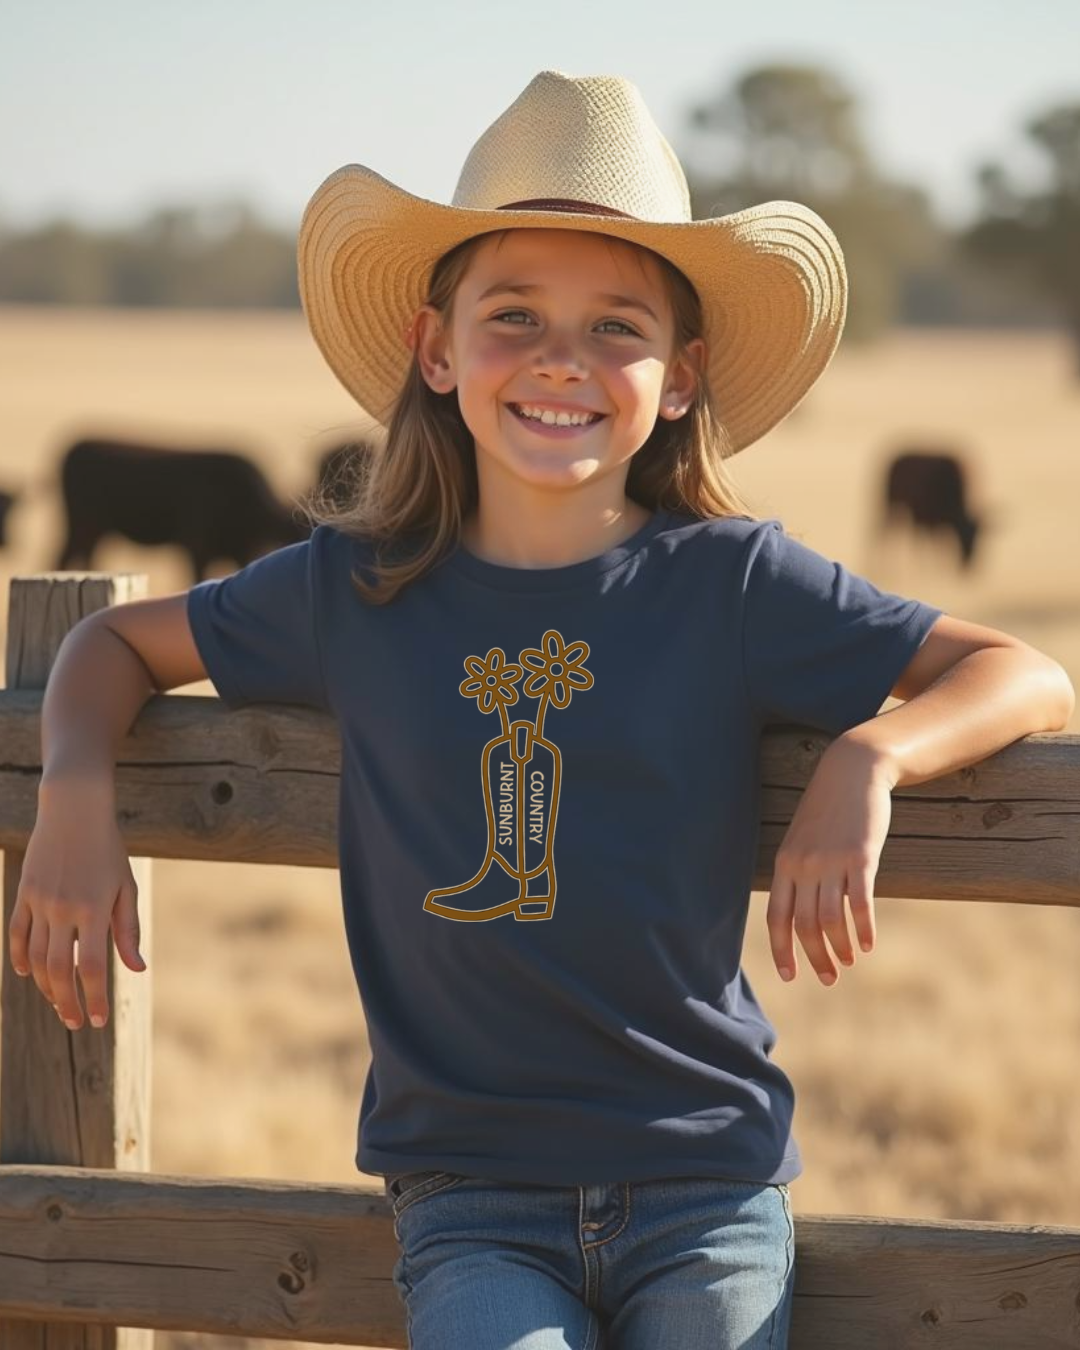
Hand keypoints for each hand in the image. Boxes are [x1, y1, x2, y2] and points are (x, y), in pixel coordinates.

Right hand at [8, 781, 144, 1029]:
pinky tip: (28, 974)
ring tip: (58, 1003)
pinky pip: (18, 934)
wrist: (74, 811)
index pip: (90, 967)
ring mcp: (39, 902)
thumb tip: (136, 969)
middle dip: (67, 1002)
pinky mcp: (24, 894)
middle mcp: (62, 909)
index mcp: (92, 909)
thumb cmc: (108, 851)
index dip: (94, 998)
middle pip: (58, 970)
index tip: (99, 1020)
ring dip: (46, 986)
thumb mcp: (124, 887)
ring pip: (36, 957)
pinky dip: (21, 957)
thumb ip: (127, 929)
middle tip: (75, 1023)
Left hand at [766, 736, 896, 985]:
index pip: (776, 917)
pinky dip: (864, 929)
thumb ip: (798, 871)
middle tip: (830, 978)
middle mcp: (803, 866)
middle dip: (815, 957)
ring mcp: (831, 862)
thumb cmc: (828, 809)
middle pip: (805, 925)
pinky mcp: (860, 858)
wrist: (852, 772)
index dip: (782, 950)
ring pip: (831, 920)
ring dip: (840, 948)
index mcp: (784, 864)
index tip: (790, 976)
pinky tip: (869, 944)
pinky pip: (860, 904)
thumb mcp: (802, 839)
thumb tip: (801, 910)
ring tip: (850, 962)